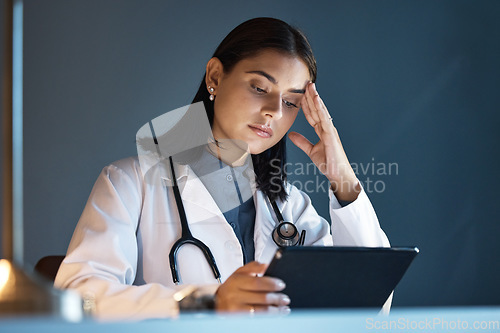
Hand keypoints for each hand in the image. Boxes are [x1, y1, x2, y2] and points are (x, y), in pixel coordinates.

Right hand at [215, 261, 289, 312]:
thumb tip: (266, 265)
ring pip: (261, 311)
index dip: (271, 284)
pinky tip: (276, 314)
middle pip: (261, 298)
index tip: (281, 285)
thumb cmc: (231, 287)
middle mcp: (234, 296)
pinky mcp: (238, 319)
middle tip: (285, 298)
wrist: (217, 301)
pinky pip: (257, 318)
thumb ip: (253, 266)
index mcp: (235, 281)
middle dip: (277, 298)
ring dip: (276, 310)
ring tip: (284, 308)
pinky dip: (269, 317)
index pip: (257, 282)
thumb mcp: (239, 273)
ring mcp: (236, 309)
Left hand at [288, 82, 360, 201]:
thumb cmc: (328, 163)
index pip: (312, 114)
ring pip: (321, 110)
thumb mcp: (311, 150)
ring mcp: (330, 130)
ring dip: (315, 98)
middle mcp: (327, 127)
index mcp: (322, 130)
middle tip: (306, 83)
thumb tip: (291, 134)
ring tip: (311, 86)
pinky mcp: (331, 134)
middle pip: (317, 109)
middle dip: (311, 96)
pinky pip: (325, 118)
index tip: (300, 94)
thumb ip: (302, 142)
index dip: (306, 104)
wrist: (338, 174)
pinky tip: (316, 99)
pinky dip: (320, 108)